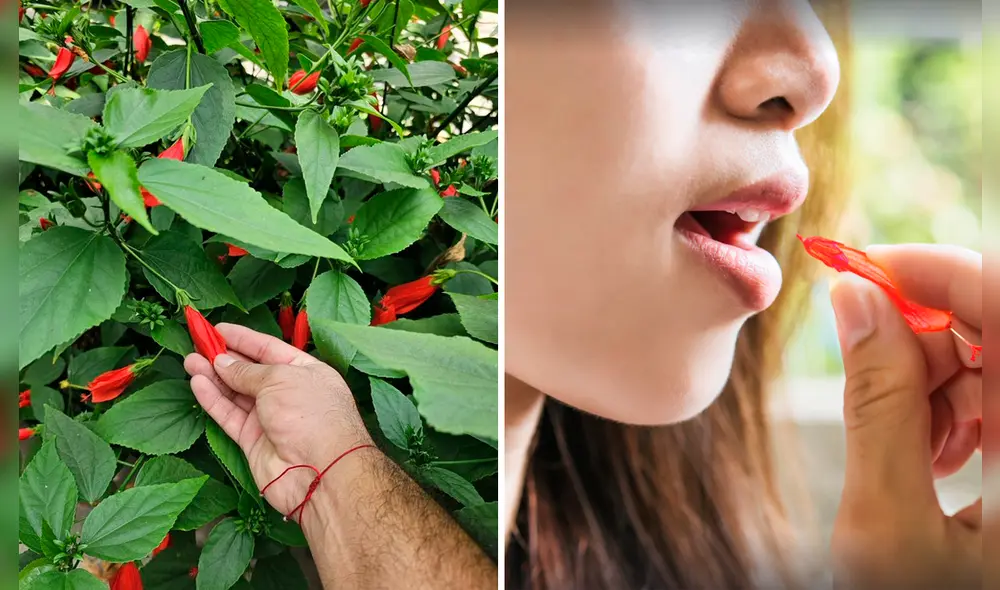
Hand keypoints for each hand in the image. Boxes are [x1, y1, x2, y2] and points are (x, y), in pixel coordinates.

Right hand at [184, 324, 375, 516]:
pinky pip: (229, 415)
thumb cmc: (311, 416)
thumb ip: (248, 371)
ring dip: (213, 377)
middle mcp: (289, 393)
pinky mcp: (254, 441)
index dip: (244, 339)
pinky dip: (213, 400)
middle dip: (224, 357)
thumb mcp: (280, 379)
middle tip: (197, 343)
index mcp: (306, 372)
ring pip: (236, 393)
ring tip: (189, 361)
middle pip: (251, 371)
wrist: (319, 471)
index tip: (218, 329)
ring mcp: (270, 418)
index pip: (270, 350)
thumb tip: (223, 362)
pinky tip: (197, 383)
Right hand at [828, 244, 980, 588]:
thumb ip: (876, 404)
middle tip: (863, 368)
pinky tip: (928, 456)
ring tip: (900, 440)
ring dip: (936, 379)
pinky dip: (957, 411)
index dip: (932, 269)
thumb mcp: (890, 527)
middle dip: (926, 332)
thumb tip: (854, 302)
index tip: (855, 271)